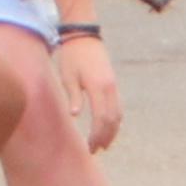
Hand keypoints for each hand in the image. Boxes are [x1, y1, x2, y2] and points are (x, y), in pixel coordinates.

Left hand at [55, 31, 123, 152]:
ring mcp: (114, 86)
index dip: (97, 135)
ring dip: (112, 130)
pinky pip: (117, 106)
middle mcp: (110, 88)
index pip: (102, 119)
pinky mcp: (112, 84)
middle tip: (95, 150)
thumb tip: (76, 115)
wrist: (84, 36)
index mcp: (98, 87)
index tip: (90, 147)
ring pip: (118, 114)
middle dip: (106, 137)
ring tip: (104, 143)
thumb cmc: (72, 56)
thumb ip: (74, 96)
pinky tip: (107, 127)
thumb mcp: (68, 76)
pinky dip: (114, 120)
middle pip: (113, 119)